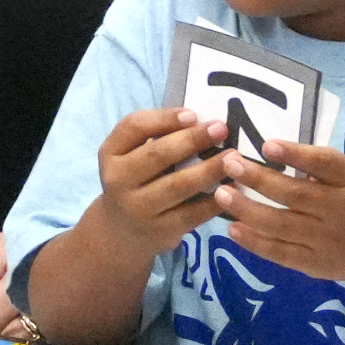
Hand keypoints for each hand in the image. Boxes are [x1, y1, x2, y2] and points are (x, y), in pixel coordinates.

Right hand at [86, 107, 236, 255]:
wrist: (122, 231)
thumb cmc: (136, 180)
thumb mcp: (130, 156)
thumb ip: (156, 137)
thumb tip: (201, 120)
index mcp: (111, 153)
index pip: (134, 127)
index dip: (164, 118)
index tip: (193, 113)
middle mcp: (119, 180)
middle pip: (158, 154)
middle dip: (193, 139)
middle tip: (221, 128)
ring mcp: (138, 208)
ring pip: (178, 185)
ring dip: (209, 169)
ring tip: (233, 158)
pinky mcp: (159, 231)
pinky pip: (192, 213)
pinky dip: (215, 200)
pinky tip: (233, 188)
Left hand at [213, 137, 344, 293]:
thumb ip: (320, 166)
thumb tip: (270, 149)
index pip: (326, 164)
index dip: (296, 154)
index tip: (267, 144)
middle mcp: (339, 211)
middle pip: (295, 194)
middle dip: (258, 178)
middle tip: (228, 163)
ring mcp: (326, 240)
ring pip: (281, 225)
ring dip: (247, 209)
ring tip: (221, 194)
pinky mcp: (315, 264)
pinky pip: (280, 252)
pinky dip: (254, 242)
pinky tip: (233, 229)